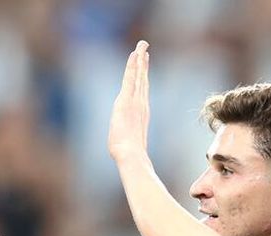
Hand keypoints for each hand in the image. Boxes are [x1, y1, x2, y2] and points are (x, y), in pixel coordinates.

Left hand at [108, 40, 149, 161]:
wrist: (131, 155)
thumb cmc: (129, 155)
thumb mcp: (129, 143)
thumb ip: (130, 139)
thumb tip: (129, 150)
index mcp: (141, 112)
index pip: (142, 89)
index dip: (143, 74)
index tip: (143, 62)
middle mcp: (141, 104)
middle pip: (142, 78)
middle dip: (143, 62)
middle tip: (144, 47)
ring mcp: (135, 102)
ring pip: (138, 75)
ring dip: (139, 59)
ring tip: (142, 45)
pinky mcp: (127, 101)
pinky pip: (130, 79)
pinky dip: (133, 66)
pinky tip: (135, 55)